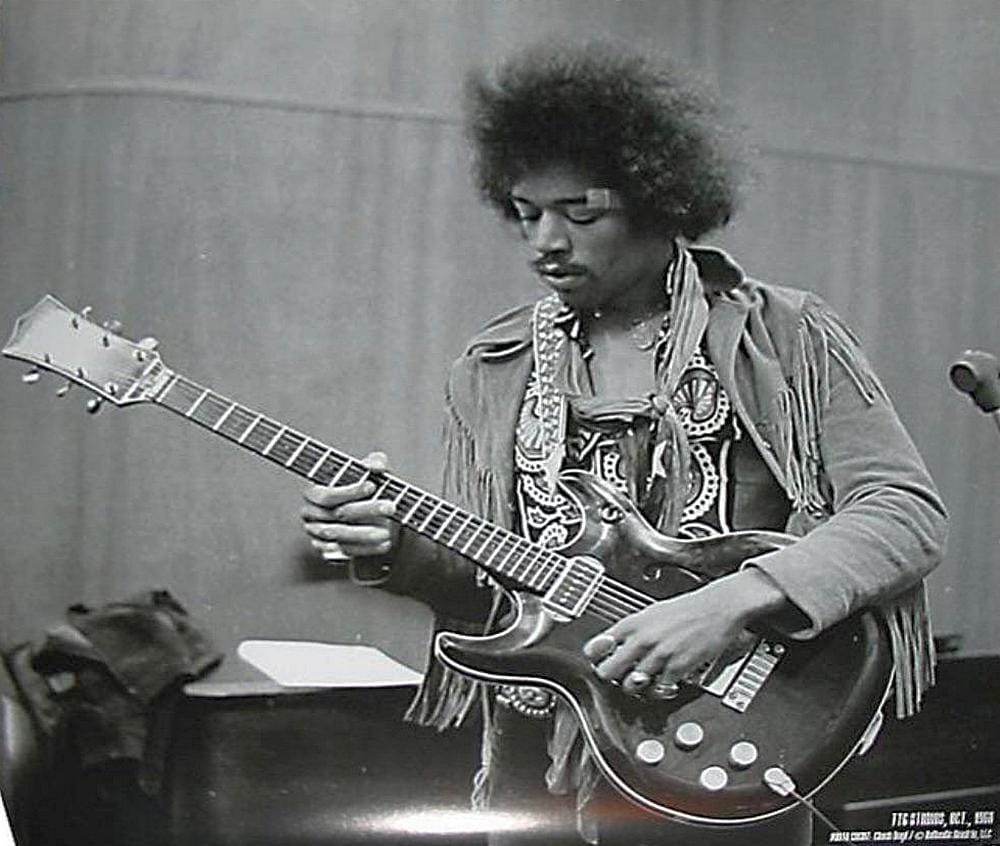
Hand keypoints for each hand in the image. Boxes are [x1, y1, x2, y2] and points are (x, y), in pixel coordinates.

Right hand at [301, 451, 398, 562]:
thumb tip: (377, 465)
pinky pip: (346, 552)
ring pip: (340, 536)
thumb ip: (373, 463)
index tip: (372, 486)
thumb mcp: (369, 472)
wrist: (366, 514)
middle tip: (389, 507)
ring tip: (387, 530)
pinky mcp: (328, 552)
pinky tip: (384, 543)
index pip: (326, 494)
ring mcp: (317, 535)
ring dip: (366, 533)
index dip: (349, 491)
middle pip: (337, 515)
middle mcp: (311, 515)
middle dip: (366, 510)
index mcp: (314, 493)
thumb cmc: (363, 489)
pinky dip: (366, 548)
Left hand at [582, 570, 786, 696]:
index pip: (596, 647)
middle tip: (620, 677)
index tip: (600, 662)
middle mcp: (642, 639)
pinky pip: (659, 689)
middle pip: (608, 670)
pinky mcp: (677, 667)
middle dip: (611, 677)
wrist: (718, 606)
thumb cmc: (688, 608)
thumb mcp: (651, 612)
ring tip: (644, 681)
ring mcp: (659, 655)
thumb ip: (632, 629)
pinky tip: (664, 683)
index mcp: (632, 623)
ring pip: (631, 684)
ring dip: (637, 686)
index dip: (596, 658)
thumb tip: (615, 643)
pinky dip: (660, 690)